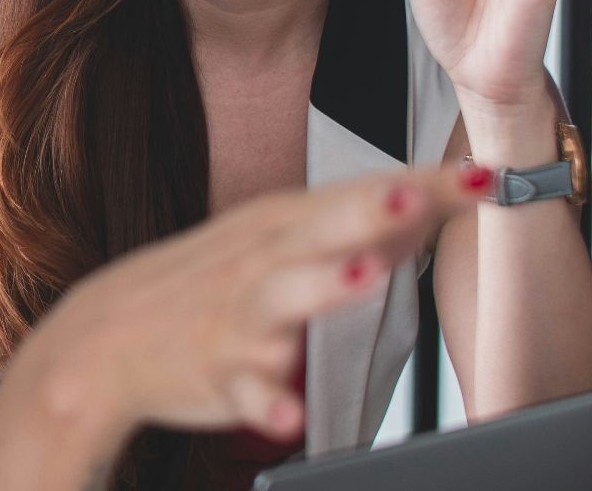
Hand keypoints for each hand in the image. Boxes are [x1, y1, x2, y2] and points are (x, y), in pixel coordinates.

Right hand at [13, 167, 489, 445]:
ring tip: (364, 275)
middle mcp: (262, 260)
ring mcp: (239, 316)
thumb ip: (351, 228)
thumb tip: (429, 204)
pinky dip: (265, 403)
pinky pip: (245, 392)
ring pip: (284, 298)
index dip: (426, 185)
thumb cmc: (202, 285)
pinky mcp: (217, 372)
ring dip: (324, 285)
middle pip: (322, 227)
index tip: (486, 176)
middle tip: (418, 192)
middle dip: (370, 208)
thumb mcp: (272, 241)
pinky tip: (288, 415)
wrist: (105, 337)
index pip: (362, 194)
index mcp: (281, 224)